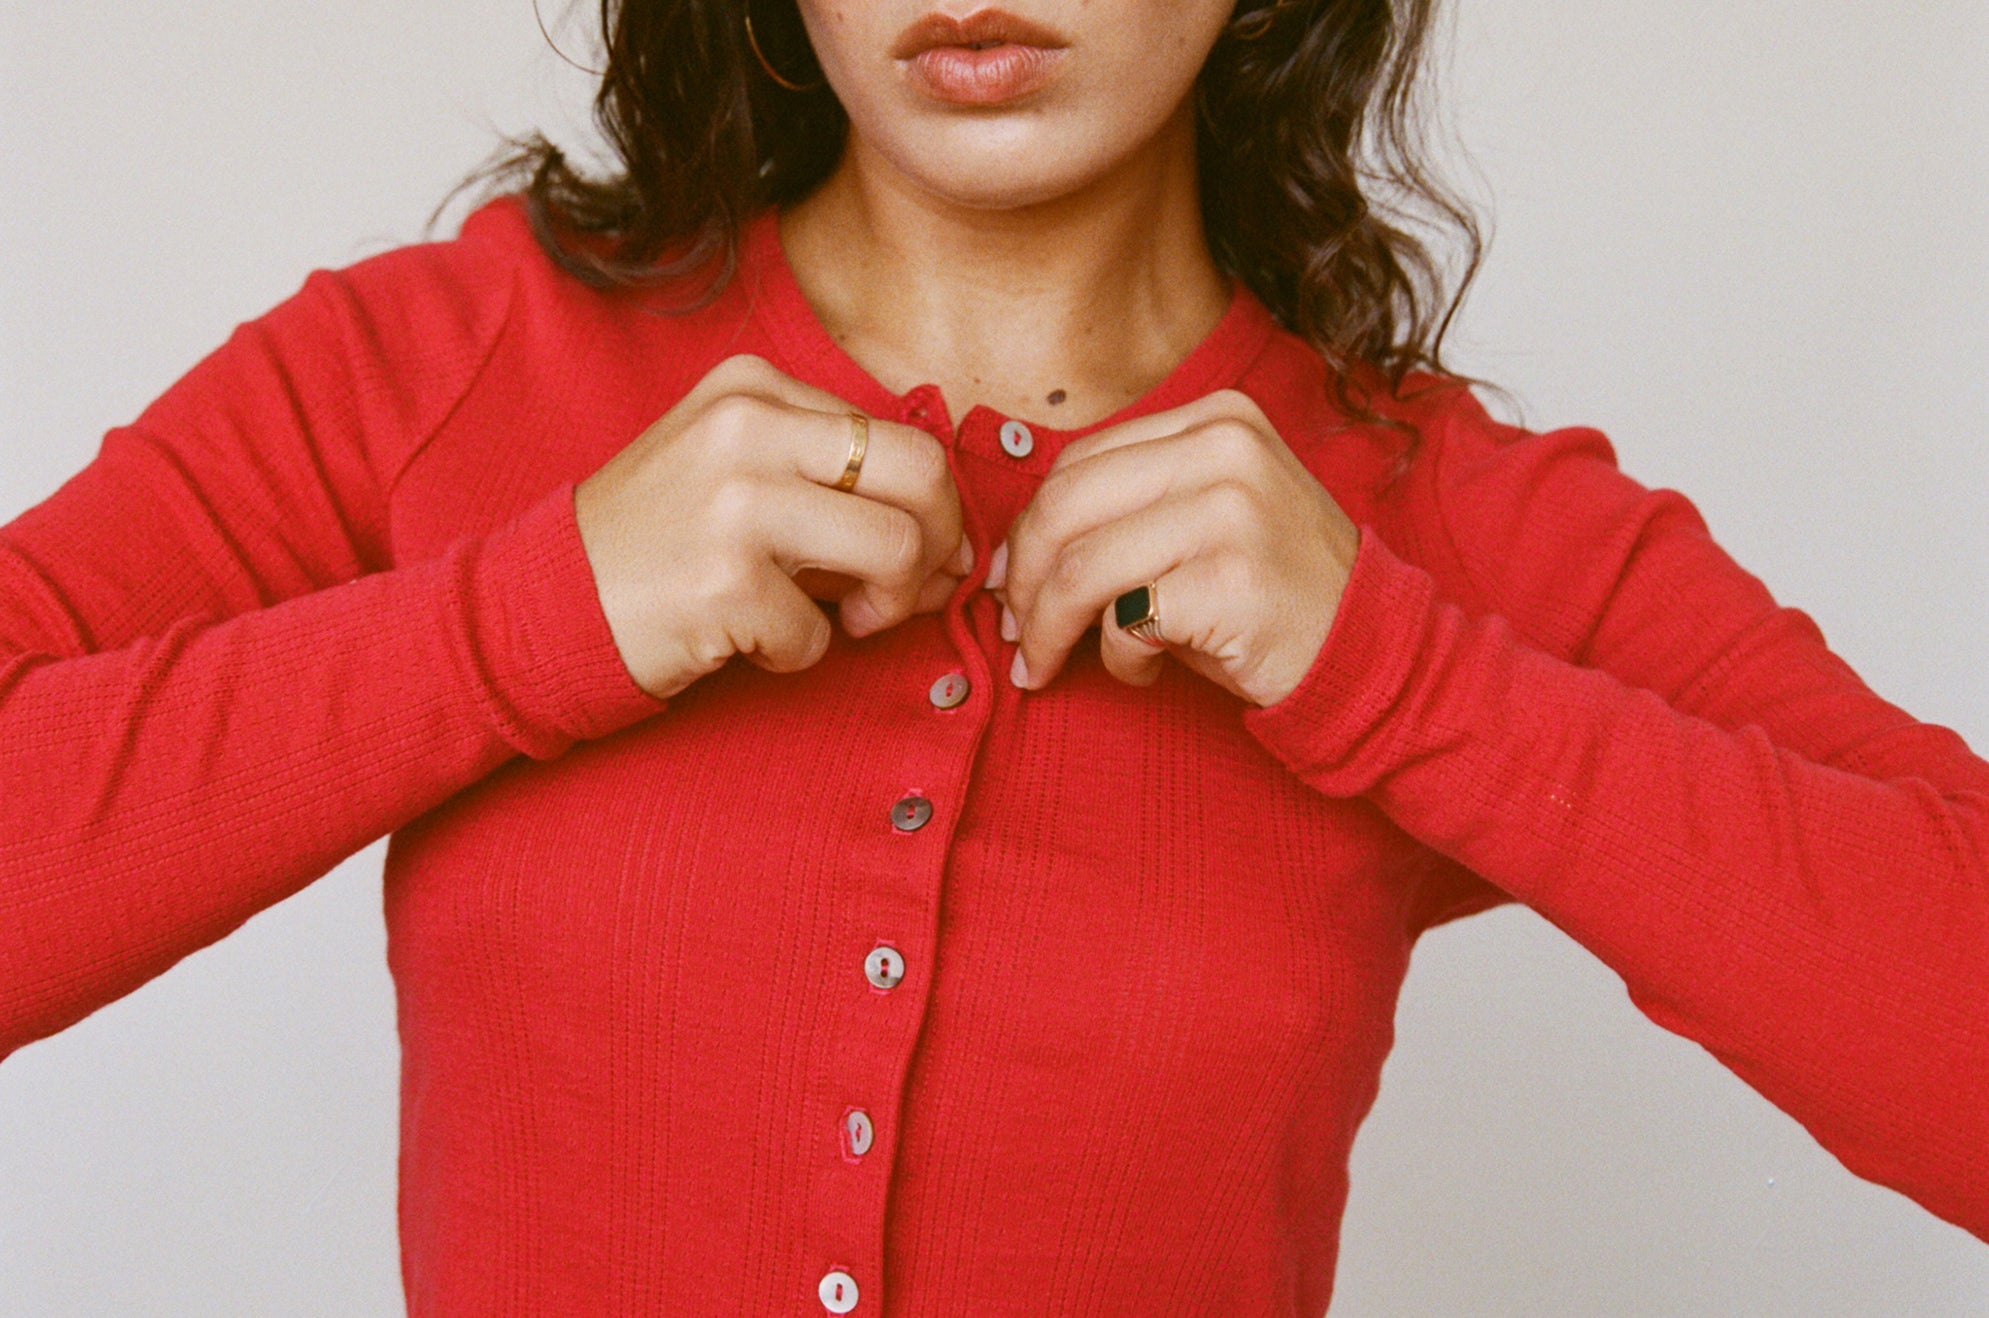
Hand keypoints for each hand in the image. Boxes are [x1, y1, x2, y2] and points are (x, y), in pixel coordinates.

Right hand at [575, 354, 968, 698]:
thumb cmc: (656, 541)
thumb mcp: (734, 466)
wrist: (544, 600)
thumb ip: (830, 477)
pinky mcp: (724, 583)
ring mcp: (735, 503)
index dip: (934, 509)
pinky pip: (822, 634)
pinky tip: (748, 639)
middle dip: (937, 546)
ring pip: (895, 550)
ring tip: (843, 619)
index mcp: (753, 387)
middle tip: (905, 592)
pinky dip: (798, 652)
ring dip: (886, 606)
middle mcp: (747, 429)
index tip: (921, 556)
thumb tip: (951, 539)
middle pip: (920, 475)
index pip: (902, 438)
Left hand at [987, 389, 1358, 706]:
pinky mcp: (1232, 579)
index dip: (1028, 527)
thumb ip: (1130, 507)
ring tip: (1047, 665)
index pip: (1079, 460)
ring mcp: (1231, 509)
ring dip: (1050, 630)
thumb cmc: (1274, 595)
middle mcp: (1224, 447)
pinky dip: (1116, 659)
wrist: (1371, 652)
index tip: (1011, 582)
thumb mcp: (1209, 518)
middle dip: (1022, 579)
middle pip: (1064, 505)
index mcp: (1215, 418)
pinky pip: (1125, 621)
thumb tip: (1016, 551)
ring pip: (1082, 567)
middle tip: (1015, 633)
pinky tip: (1139, 673)